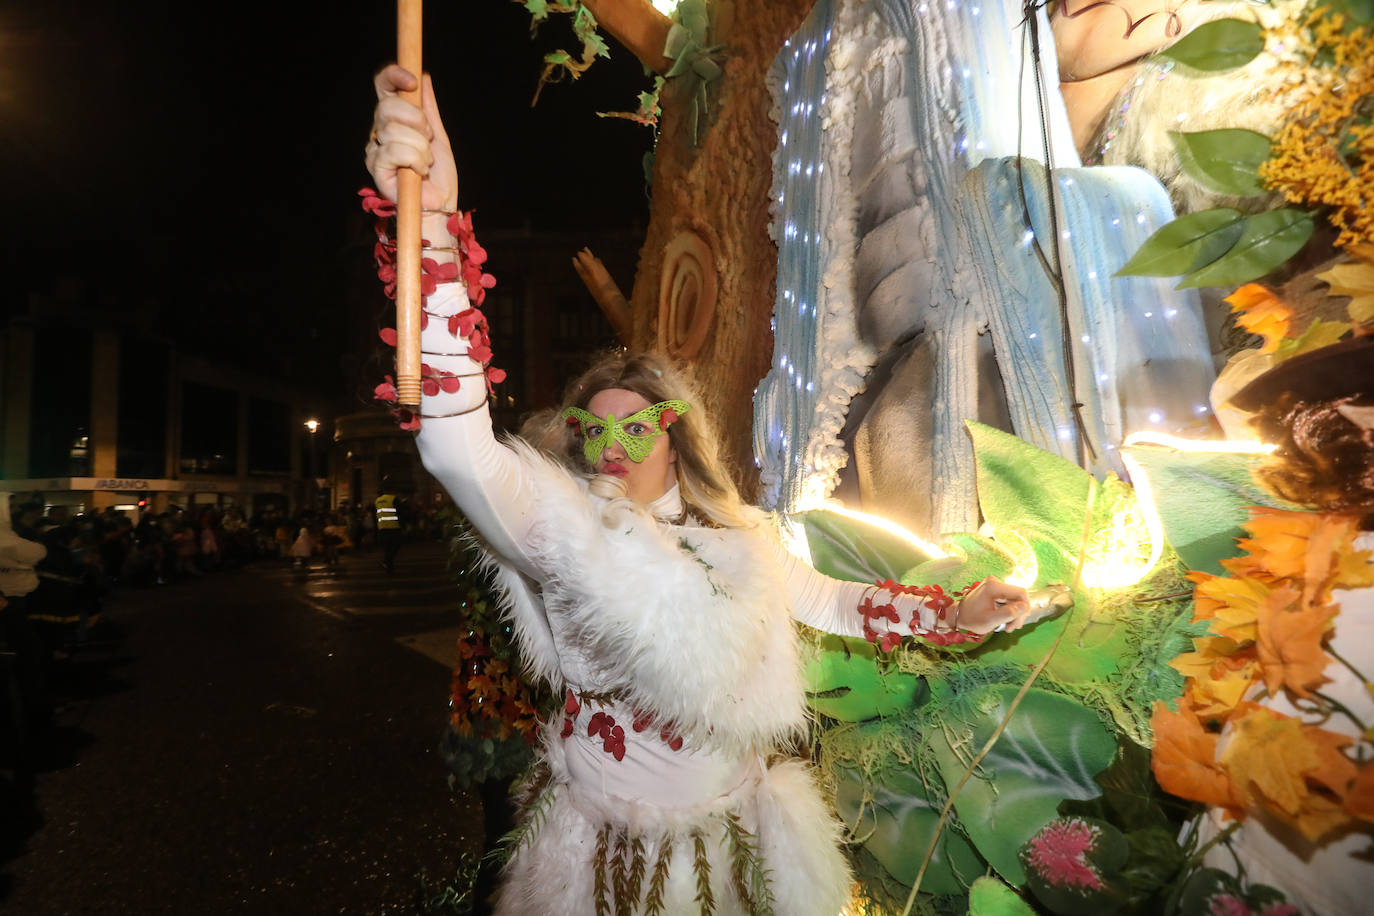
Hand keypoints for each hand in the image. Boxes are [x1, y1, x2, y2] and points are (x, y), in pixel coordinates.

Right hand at [365, 64, 457, 210]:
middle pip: (387, 106)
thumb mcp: (438, 135)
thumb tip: (423, 76)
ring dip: (421, 148)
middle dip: (417, 122)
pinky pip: (395, 151)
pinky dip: (415, 161)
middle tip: (428, 139)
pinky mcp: (376, 166)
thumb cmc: (439, 173)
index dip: (393, 75)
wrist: (441, 202)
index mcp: (394, 117)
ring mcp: (375, 147)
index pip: (383, 85)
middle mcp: (380, 129)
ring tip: (426, 162)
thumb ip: (429, 108)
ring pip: (394, 131)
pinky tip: (419, 171)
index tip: (411, 81)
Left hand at [955, 576, 1030, 635]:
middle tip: (1012, 628)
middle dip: (1018, 613)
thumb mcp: (990, 621)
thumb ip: (1008, 614)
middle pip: (1018, 596)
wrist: (958, 615)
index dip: (1025, 608)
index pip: (1021, 592)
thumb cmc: (972, 619)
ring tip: (1008, 627)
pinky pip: (1008, 599)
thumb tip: (1024, 607)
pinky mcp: (994, 589)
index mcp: (994, 586)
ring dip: (1014, 613)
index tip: (1018, 623)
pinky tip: (1006, 621)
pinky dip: (1009, 610)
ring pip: (1014, 599)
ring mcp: (994, 585)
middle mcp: (995, 582)